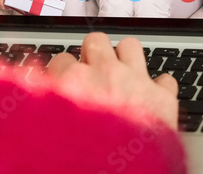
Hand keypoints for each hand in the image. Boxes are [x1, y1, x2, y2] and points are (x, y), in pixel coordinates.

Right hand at [47, 33, 177, 129]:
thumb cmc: (83, 161)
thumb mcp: (48, 134)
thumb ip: (45, 108)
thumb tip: (37, 97)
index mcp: (71, 84)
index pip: (61, 60)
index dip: (63, 74)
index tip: (66, 84)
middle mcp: (104, 75)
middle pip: (95, 41)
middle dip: (93, 55)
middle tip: (93, 74)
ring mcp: (135, 82)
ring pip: (130, 46)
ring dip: (126, 59)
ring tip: (123, 76)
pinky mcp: (163, 98)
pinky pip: (165, 79)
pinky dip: (160, 88)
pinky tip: (153, 100)